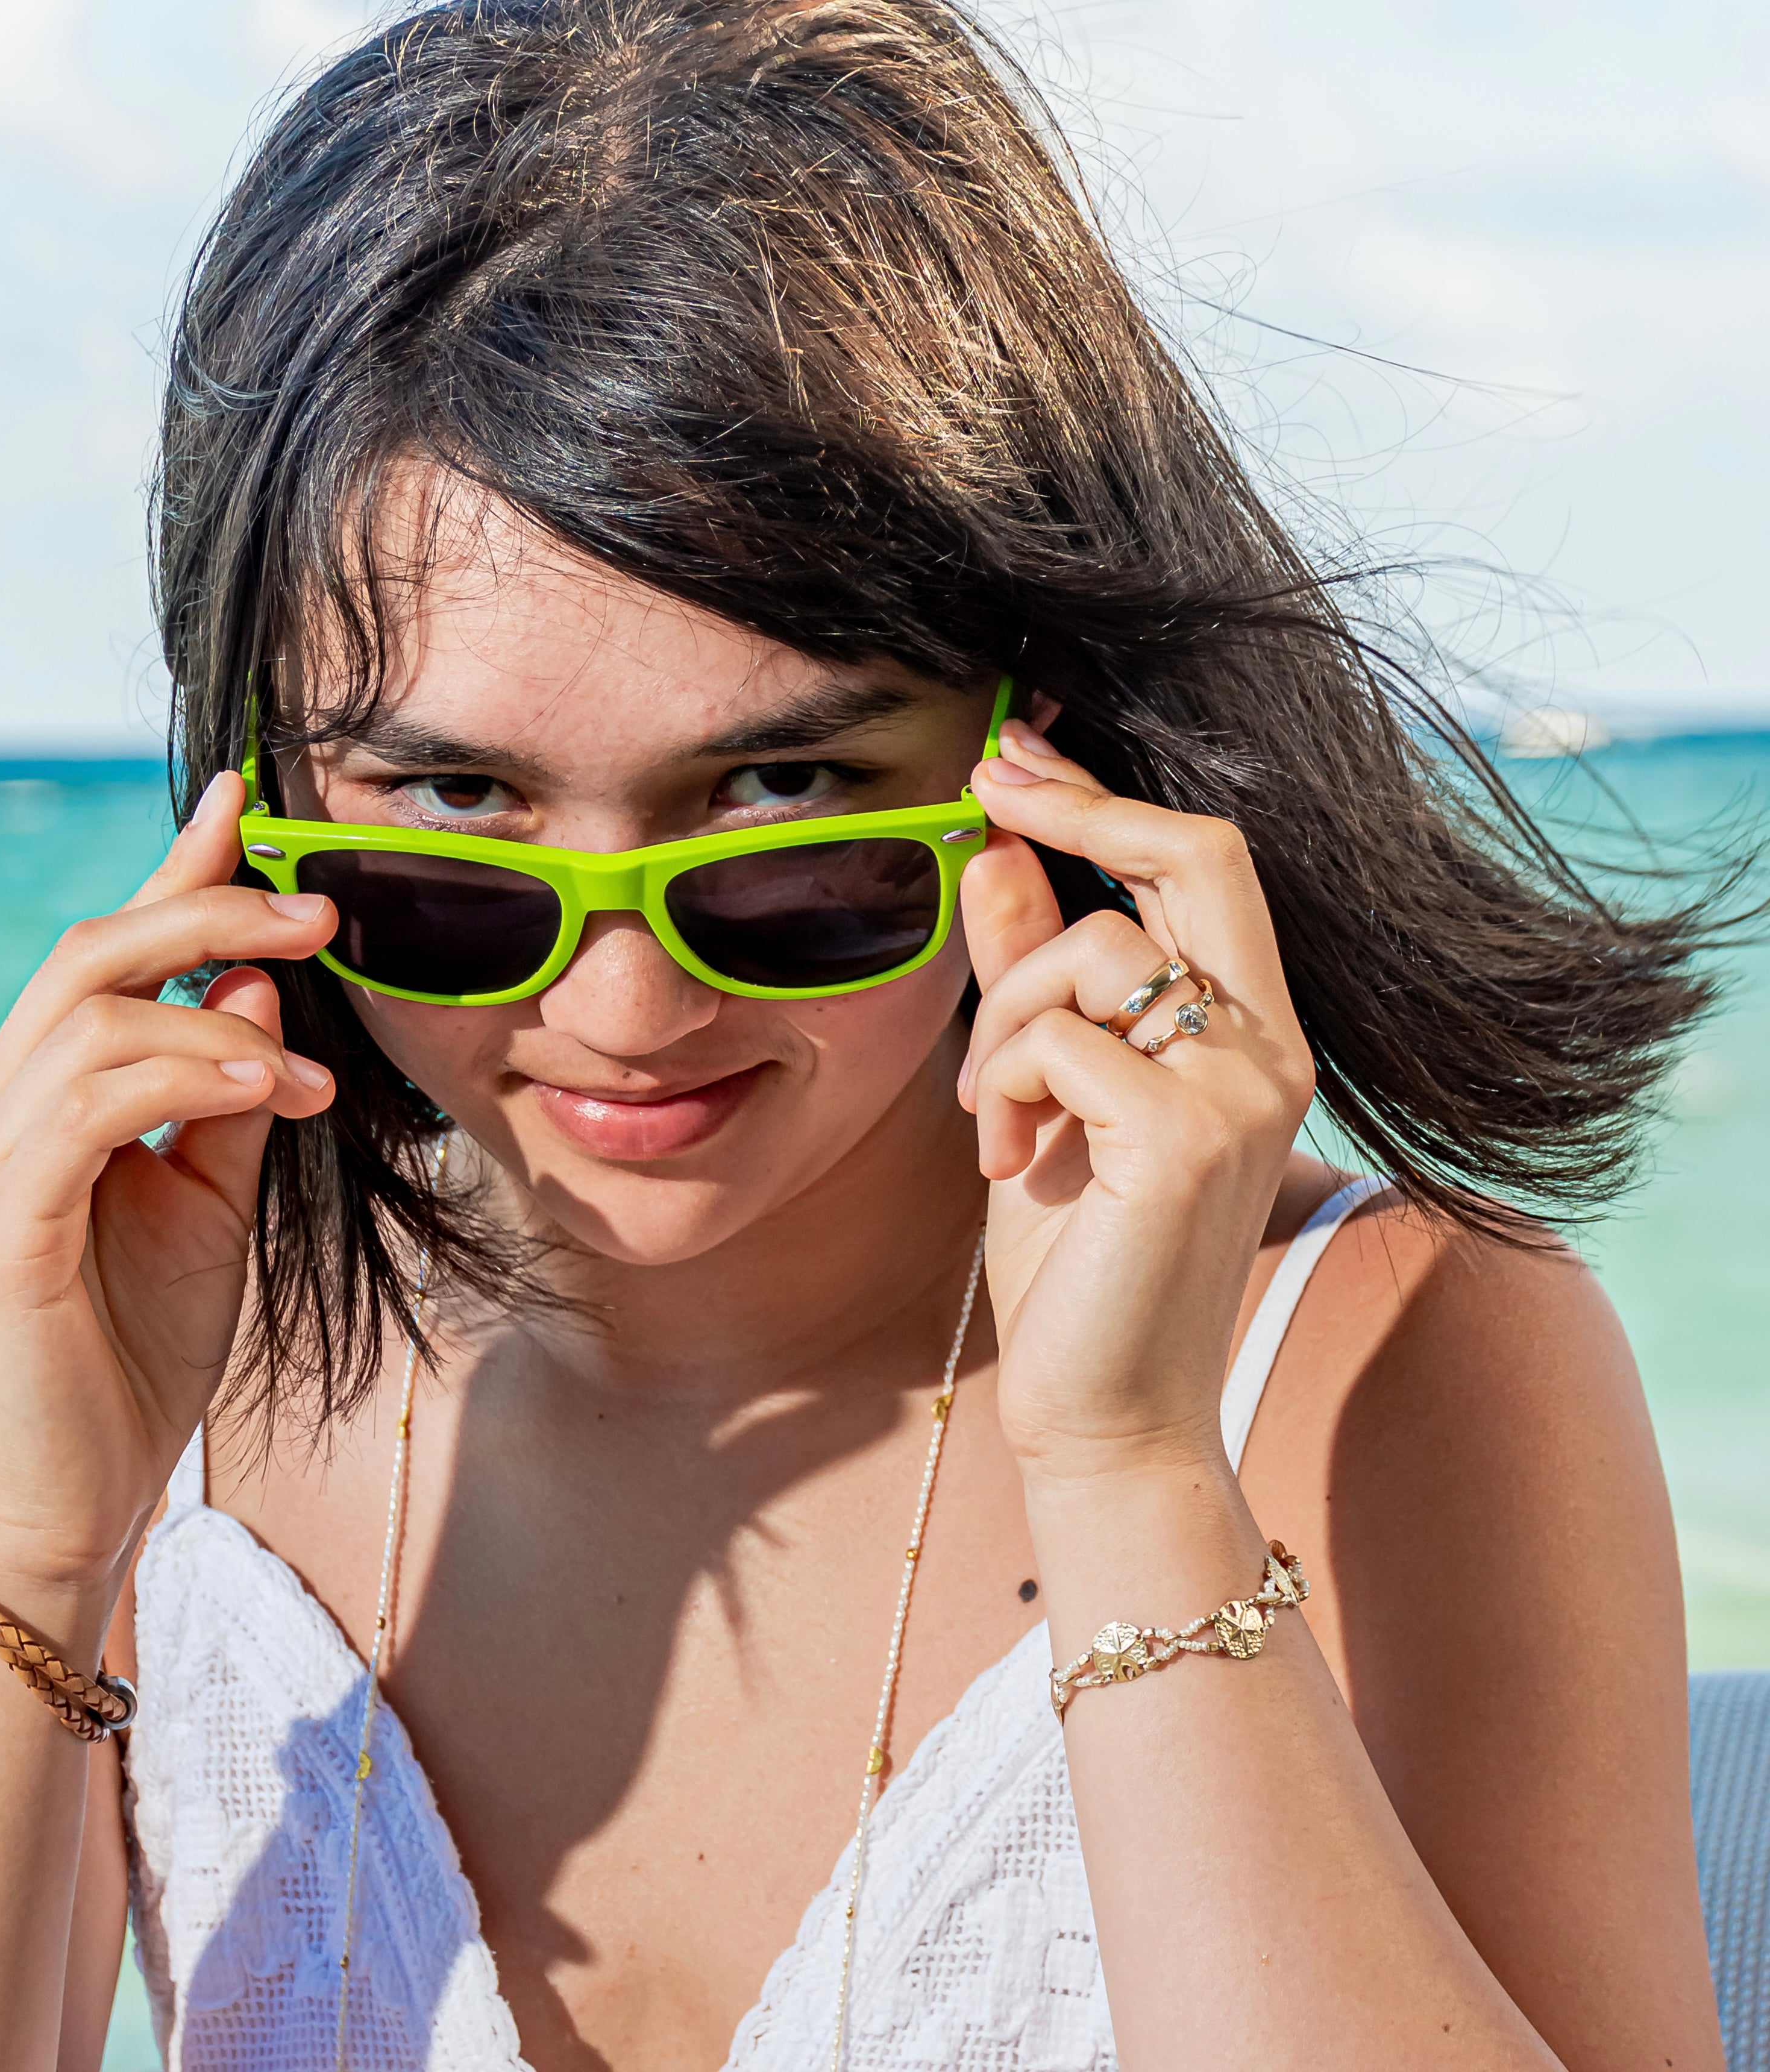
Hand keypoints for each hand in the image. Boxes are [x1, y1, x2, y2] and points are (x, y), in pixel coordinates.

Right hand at [0, 771, 340, 1595]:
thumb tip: (257, 981)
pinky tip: (262, 1094)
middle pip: (90, 955)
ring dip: (217, 1023)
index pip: (107, 954)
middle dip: (207, 914)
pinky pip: (88, 1106)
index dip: (175, 871)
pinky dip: (182, 1078)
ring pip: (92, 1020)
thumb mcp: (213, 1200)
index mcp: (38, 1093)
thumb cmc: (140, 1346)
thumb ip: (230, 1094)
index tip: (248, 800)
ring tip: (306, 1075)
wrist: (79, 1487)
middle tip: (317, 917)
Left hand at [956, 721, 1316, 1482]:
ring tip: (992, 1115)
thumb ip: (1033, 977)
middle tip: (986, 783)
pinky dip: (1002, 1084)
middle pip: (1197, 856)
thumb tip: (1002, 853)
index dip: (1106, 797)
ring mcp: (1241, 1091)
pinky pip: (1059, 1038)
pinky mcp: (1189, 1138)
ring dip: (1001, 1018)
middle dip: (1080, 804)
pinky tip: (1005, 1162)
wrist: (1101, 1411)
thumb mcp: (1043, 1094)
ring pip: (1091, 952)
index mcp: (1250, 1035)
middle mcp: (1270, 1051)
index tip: (1015, 758)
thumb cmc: (1073, 1259)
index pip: (1206, 864)